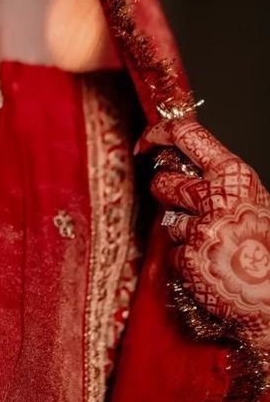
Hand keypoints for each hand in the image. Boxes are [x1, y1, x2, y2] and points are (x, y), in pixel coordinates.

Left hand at [137, 119, 269, 350]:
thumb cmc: (265, 248)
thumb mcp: (252, 200)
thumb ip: (218, 180)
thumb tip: (176, 162)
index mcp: (234, 175)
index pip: (186, 134)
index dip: (157, 133)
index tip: (144, 143)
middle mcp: (216, 197)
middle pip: (162, 181)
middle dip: (166, 195)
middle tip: (187, 210)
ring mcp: (200, 228)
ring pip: (166, 220)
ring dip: (181, 233)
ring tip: (212, 246)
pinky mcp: (187, 259)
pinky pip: (169, 253)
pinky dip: (184, 262)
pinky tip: (209, 268)